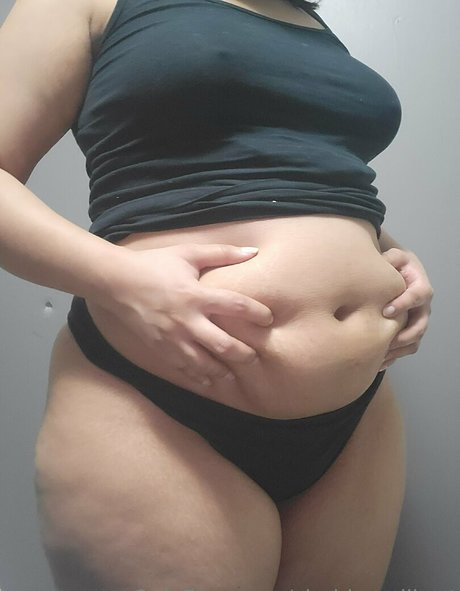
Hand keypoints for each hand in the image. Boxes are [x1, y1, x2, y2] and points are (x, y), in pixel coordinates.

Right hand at [93, 243, 272, 385]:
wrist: (116, 282)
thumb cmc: (154, 264)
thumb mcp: (188, 253)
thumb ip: (222, 253)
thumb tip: (253, 251)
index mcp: (197, 296)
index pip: (237, 306)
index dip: (258, 314)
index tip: (269, 319)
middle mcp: (187, 321)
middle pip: (224, 345)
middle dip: (244, 354)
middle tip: (255, 356)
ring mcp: (173, 339)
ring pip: (204, 364)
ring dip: (223, 371)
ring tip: (234, 373)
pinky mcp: (160, 349)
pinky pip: (183, 369)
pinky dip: (198, 377)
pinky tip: (209, 381)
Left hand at [379, 248, 432, 369]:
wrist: (398, 273)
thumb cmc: (396, 264)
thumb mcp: (395, 256)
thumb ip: (391, 258)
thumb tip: (383, 263)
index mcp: (421, 287)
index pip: (419, 296)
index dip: (405, 304)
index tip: (387, 311)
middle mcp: (422, 308)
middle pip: (421, 325)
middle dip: (405, 334)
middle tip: (386, 339)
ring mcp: (416, 322)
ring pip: (414, 341)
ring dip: (399, 350)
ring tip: (380, 356)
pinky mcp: (408, 331)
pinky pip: (406, 349)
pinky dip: (394, 357)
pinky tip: (378, 363)